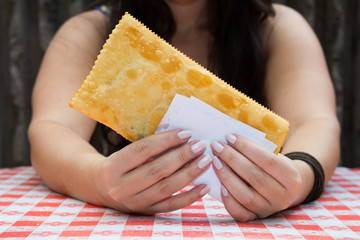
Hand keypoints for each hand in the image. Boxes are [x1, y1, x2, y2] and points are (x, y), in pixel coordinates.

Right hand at [94, 129, 211, 213]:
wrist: (100, 189)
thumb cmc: (118, 165)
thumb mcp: (125, 153)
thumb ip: (149, 148)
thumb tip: (182, 139)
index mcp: (113, 167)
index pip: (143, 150)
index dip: (166, 140)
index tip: (186, 133)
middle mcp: (121, 187)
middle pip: (157, 170)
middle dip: (182, 156)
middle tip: (200, 146)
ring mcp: (134, 202)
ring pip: (166, 188)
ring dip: (189, 174)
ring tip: (205, 161)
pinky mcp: (146, 212)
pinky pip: (171, 206)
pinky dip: (190, 197)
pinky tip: (205, 186)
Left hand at [210, 134, 310, 220]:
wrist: (284, 190)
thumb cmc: (274, 167)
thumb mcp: (275, 156)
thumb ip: (257, 149)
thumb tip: (230, 139)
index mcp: (291, 178)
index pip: (267, 160)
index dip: (246, 148)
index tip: (230, 137)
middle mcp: (283, 197)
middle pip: (254, 177)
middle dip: (232, 158)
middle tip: (217, 146)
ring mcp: (269, 210)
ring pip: (245, 195)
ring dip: (226, 176)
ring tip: (215, 160)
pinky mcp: (256, 218)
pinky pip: (239, 213)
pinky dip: (228, 200)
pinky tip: (219, 185)